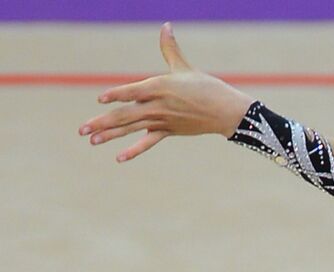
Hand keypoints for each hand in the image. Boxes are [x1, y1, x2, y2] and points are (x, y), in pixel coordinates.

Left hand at [78, 23, 254, 162]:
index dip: (117, 94)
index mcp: (161, 87)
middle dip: (103, 122)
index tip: (101, 99)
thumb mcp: (185, 67)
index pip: (134, 91)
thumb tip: (166, 26)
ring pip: (132, 128)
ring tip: (91, 140)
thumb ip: (169, 48)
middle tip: (82, 130)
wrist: (226, 112)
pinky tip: (119, 158)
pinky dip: (134, 150)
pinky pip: (148, 142)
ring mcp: (162, 120)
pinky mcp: (167, 131)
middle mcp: (159, 106)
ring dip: (110, 134)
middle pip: (126, 115)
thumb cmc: (206, 87)